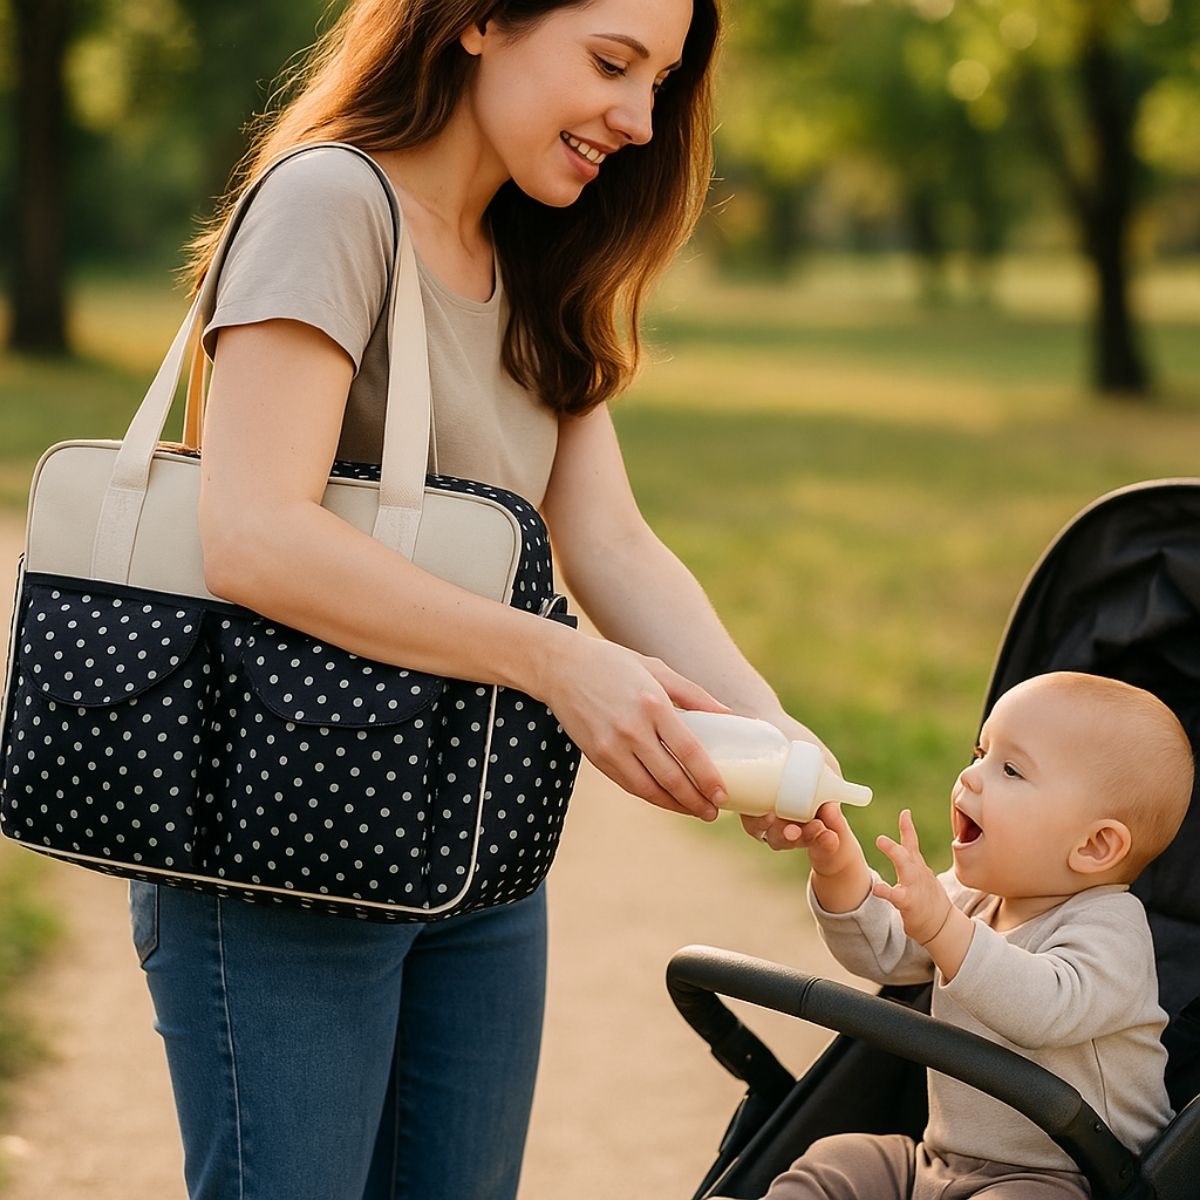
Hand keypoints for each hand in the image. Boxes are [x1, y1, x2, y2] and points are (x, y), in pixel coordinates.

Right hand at [543, 633, 729, 819]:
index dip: (708, 778)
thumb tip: (726, 714)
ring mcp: (611, 747)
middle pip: (670, 777)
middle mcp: (631, 729)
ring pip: (649, 789)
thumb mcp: (656, 668)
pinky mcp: (597, 758)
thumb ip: (693, 693)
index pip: (688, 751)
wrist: (560, 667)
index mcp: (652, 704)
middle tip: (713, 811)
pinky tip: (667, 798)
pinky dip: (651, 796)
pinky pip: (629, 784)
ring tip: (694, 810)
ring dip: (675, 805)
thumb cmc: (612, 663)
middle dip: (696, 800)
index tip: (722, 793)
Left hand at [740, 713, 840, 849]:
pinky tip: (767, 816)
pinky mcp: (746, 807)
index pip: (819, 836)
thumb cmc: (800, 743)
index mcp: (811, 813)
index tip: (828, 834)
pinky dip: (759, 825)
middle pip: (795, 840)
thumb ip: (835, 785)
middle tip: (808, 829)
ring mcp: (766, 814)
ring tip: (787, 826)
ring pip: (773, 836)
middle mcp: (788, 818)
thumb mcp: (823, 764)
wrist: (769, 722)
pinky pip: (752, 825)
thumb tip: (835, 809)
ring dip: (782, 836)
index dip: (824, 840)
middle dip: (802, 839)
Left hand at [873, 810, 952, 944]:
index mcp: (916, 865)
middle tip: (880, 837)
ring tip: (881, 841)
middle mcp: (916, 873)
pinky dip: (887, 891)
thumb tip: (902, 842)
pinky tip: (877, 889)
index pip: (912, 843)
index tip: (905, 812)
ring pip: (906, 869)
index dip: (907, 827)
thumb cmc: (926, 895)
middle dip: (895, 845)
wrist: (942, 924)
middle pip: (907, 854)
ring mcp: (914, 887)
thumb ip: (909, 854)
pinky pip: (897, 896)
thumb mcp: (920, 871)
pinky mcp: (909, 903)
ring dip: (895, 854)